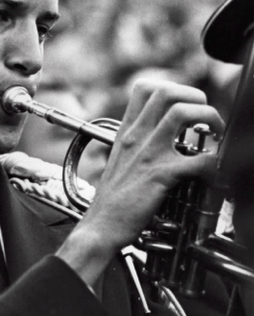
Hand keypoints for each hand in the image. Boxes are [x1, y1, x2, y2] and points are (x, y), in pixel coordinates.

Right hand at [57, 80, 224, 285]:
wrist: (100, 228)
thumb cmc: (111, 202)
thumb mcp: (120, 162)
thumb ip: (138, 147)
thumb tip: (165, 141)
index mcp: (126, 132)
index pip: (145, 88)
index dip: (173, 88)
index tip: (186, 105)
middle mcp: (136, 137)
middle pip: (167, 92)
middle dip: (196, 98)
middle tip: (204, 119)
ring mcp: (148, 154)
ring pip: (183, 113)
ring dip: (209, 118)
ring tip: (215, 136)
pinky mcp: (160, 176)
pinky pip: (199, 160)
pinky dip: (214, 164)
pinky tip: (212, 173)